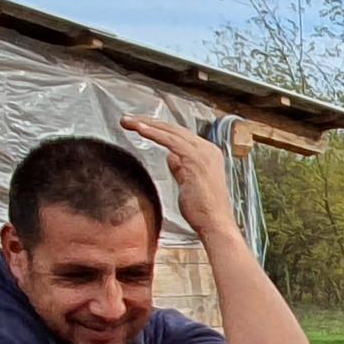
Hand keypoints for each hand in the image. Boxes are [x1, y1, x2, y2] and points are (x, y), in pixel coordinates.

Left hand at [120, 114, 241, 235]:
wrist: (215, 224)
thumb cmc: (203, 210)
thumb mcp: (189, 184)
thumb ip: (181, 168)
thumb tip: (170, 157)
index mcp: (208, 153)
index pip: (180, 135)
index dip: (159, 129)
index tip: (140, 126)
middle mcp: (207, 149)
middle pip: (174, 129)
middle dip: (149, 122)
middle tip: (128, 119)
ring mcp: (202, 152)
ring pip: (171, 131)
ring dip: (147, 124)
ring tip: (128, 122)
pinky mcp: (194, 159)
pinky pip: (170, 140)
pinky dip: (154, 133)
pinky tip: (140, 129)